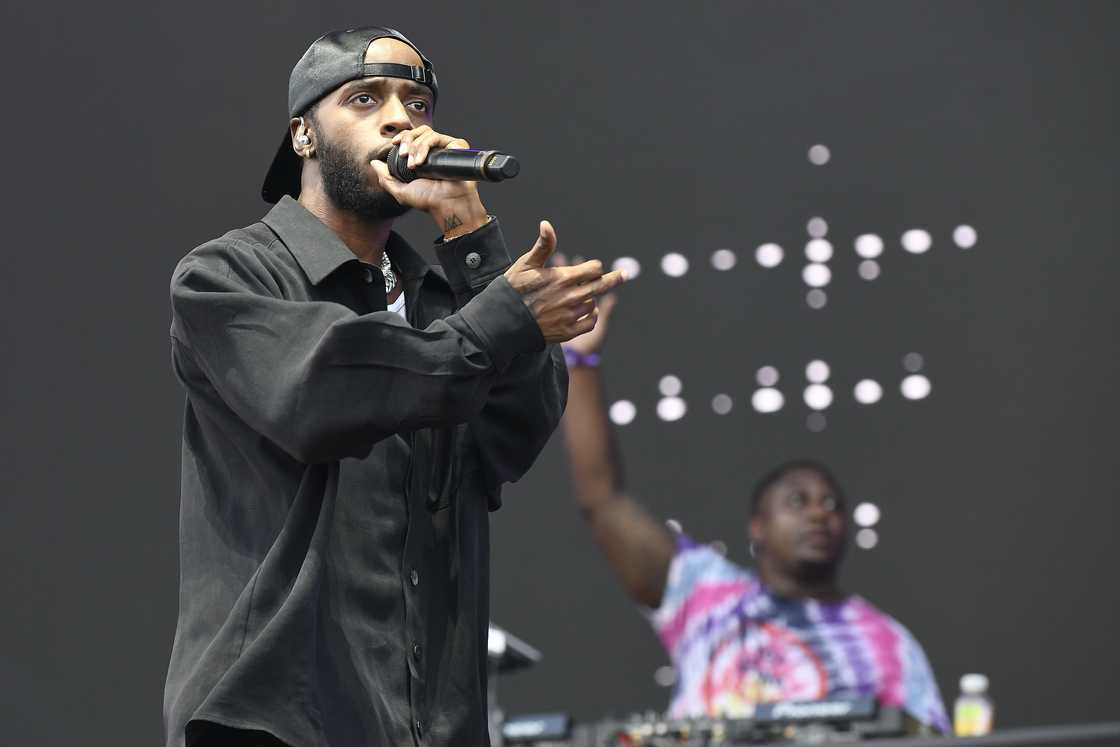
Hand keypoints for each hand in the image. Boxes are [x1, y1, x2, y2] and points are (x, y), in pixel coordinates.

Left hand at [369, 126, 487, 238]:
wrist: (446, 204)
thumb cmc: (429, 201)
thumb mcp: (400, 191)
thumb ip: (385, 178)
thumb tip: (374, 163)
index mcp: (424, 157)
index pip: (412, 137)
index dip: (403, 136)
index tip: (394, 143)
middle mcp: (435, 151)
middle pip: (418, 131)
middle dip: (407, 140)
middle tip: (404, 156)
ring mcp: (446, 148)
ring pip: (426, 133)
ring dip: (416, 147)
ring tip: (414, 165)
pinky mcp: (456, 146)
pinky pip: (437, 137)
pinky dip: (425, 146)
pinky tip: (422, 162)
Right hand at [504, 221, 626, 344]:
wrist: (504, 321)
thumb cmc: (514, 289)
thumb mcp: (526, 264)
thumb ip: (543, 246)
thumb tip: (547, 224)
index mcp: (564, 277)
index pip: (594, 268)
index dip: (593, 266)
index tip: (592, 268)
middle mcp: (571, 296)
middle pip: (601, 285)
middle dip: (614, 278)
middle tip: (623, 275)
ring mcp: (571, 315)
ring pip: (594, 303)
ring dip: (591, 298)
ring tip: (583, 297)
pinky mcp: (569, 331)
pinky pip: (590, 322)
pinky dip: (591, 316)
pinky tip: (587, 312)